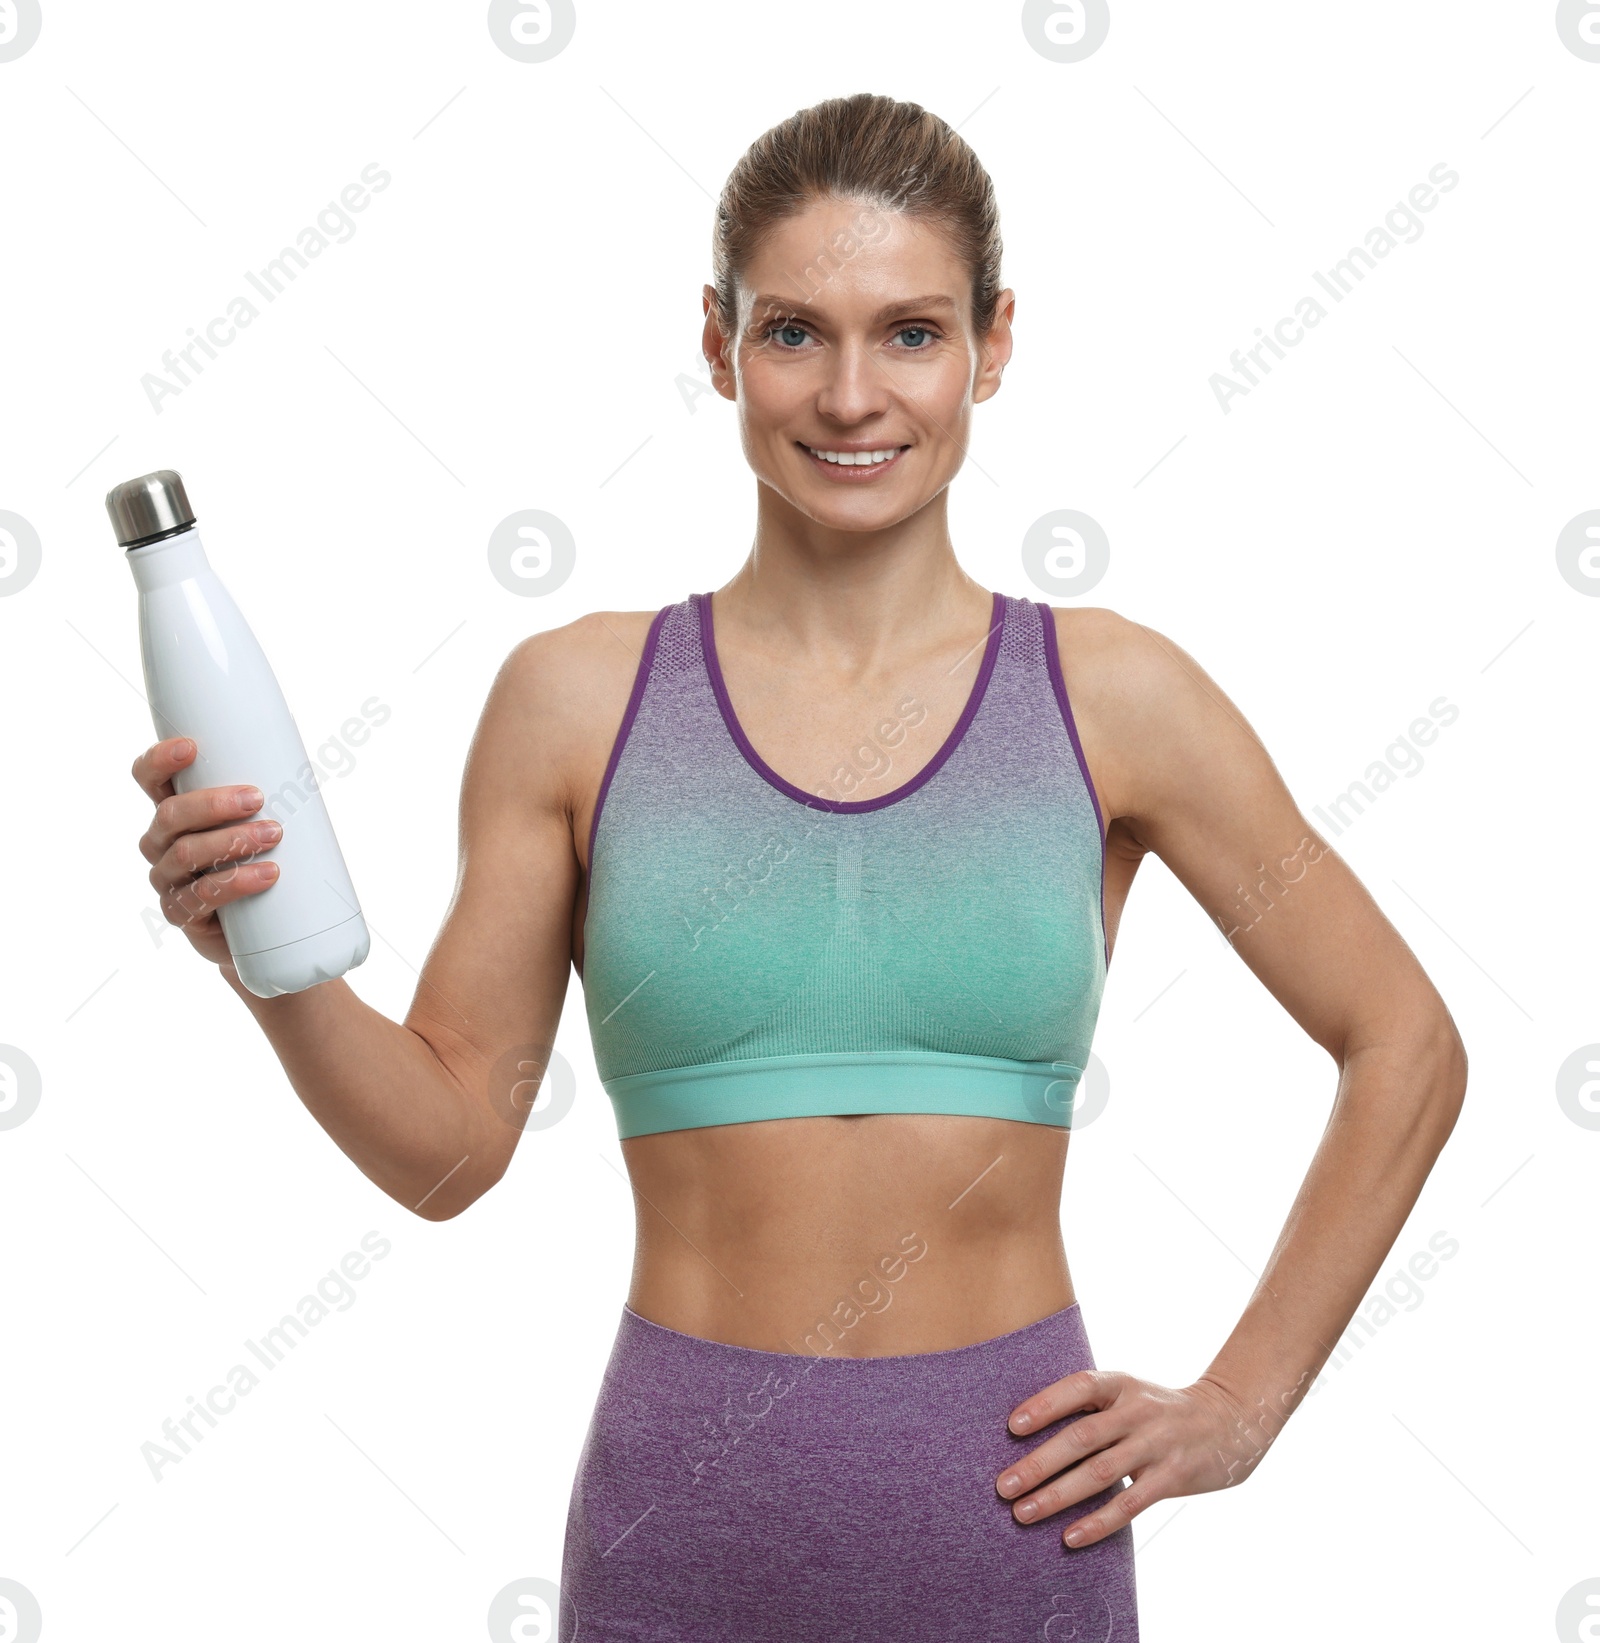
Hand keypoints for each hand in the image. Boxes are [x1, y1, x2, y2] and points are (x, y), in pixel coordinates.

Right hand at [133, 736, 280, 971]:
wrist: (262, 929)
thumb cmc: (261, 860)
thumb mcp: (261, 823)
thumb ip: (273, 796)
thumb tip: (314, 762)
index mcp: (174, 814)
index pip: (150, 780)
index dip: (159, 761)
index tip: (191, 747)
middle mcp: (161, 844)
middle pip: (170, 815)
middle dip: (213, 804)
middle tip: (257, 799)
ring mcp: (167, 880)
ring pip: (185, 854)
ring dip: (231, 840)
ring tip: (273, 834)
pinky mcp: (181, 914)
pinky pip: (200, 896)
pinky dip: (236, 882)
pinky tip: (266, 875)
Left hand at [995, 1369, 1293, 1547]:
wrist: (1228, 1421)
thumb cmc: (1157, 1410)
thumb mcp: (1127, 1393)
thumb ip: (1090, 1407)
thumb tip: (1026, 1430)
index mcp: (1121, 1383)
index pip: (1079, 1387)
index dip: (1045, 1404)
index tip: (1011, 1426)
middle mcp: (1137, 1411)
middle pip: (1082, 1436)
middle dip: (1039, 1462)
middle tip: (1003, 1486)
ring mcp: (1156, 1444)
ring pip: (1100, 1473)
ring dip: (1058, 1496)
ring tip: (1023, 1513)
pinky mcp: (1172, 1477)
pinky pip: (1130, 1504)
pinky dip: (1098, 1522)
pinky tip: (1070, 1537)